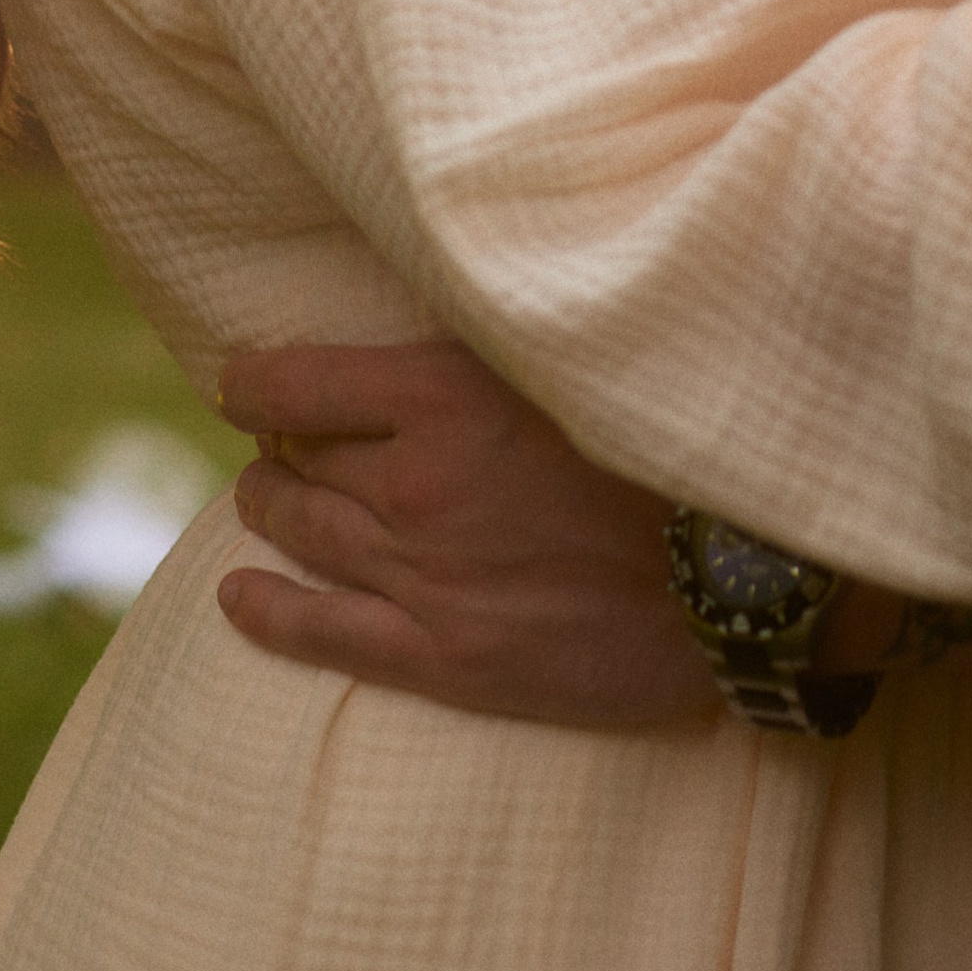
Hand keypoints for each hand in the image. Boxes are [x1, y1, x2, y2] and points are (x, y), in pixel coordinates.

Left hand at [214, 337, 716, 727]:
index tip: (239, 379)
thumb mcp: (562, 356)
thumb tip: (419, 313)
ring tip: (262, 495)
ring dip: (271, 508)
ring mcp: (425, 578)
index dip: (255, 381)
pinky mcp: (448, 657)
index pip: (298, 383)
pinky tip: (236, 596)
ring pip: (303, 531)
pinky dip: (269, 613)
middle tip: (279, 436)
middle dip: (277, 443)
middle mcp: (416, 487)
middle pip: (299, 457)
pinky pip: (327, 634)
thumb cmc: (659, 444)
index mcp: (441, 397)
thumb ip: (480, 337)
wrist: (736, 576)